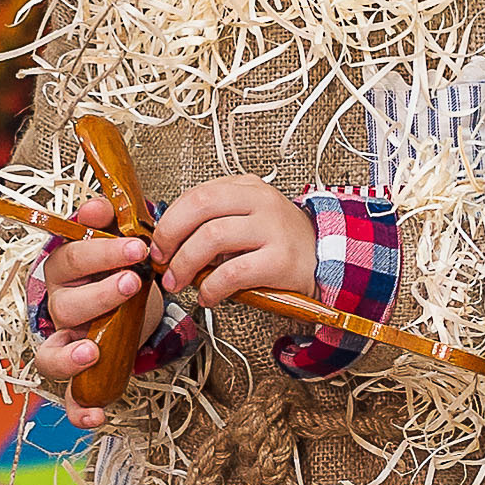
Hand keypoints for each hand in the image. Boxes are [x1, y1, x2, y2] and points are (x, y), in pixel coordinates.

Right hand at [31, 197, 153, 428]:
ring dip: (71, 355)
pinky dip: (80, 411)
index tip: (136, 246)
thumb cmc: (116, 269)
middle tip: (133, 282)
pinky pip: (69, 399)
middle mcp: (58, 309)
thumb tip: (98, 206)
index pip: (70, 258)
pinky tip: (98, 417)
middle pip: (67, 305)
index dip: (99, 252)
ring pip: (51, 355)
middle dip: (100, 294)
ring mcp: (64, 344)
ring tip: (95, 351)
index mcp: (63, 272)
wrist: (125, 303)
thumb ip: (106, 224)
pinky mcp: (78, 377)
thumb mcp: (115, 242)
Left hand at [151, 175, 318, 311]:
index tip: (158, 243)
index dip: (169, 220)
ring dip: (185, 265)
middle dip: (170, 236)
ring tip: (178, 283)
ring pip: (212, 238)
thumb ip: (214, 222)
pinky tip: (208, 296)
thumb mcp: (248, 219)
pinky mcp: (281, 260)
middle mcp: (261, 201)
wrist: (326, 261)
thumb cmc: (279, 244)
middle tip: (161, 261)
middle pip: (199, 207)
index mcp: (248, 188)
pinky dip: (211, 288)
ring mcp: (273, 228)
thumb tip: (168, 241)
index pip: (197, 194)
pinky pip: (233, 273)